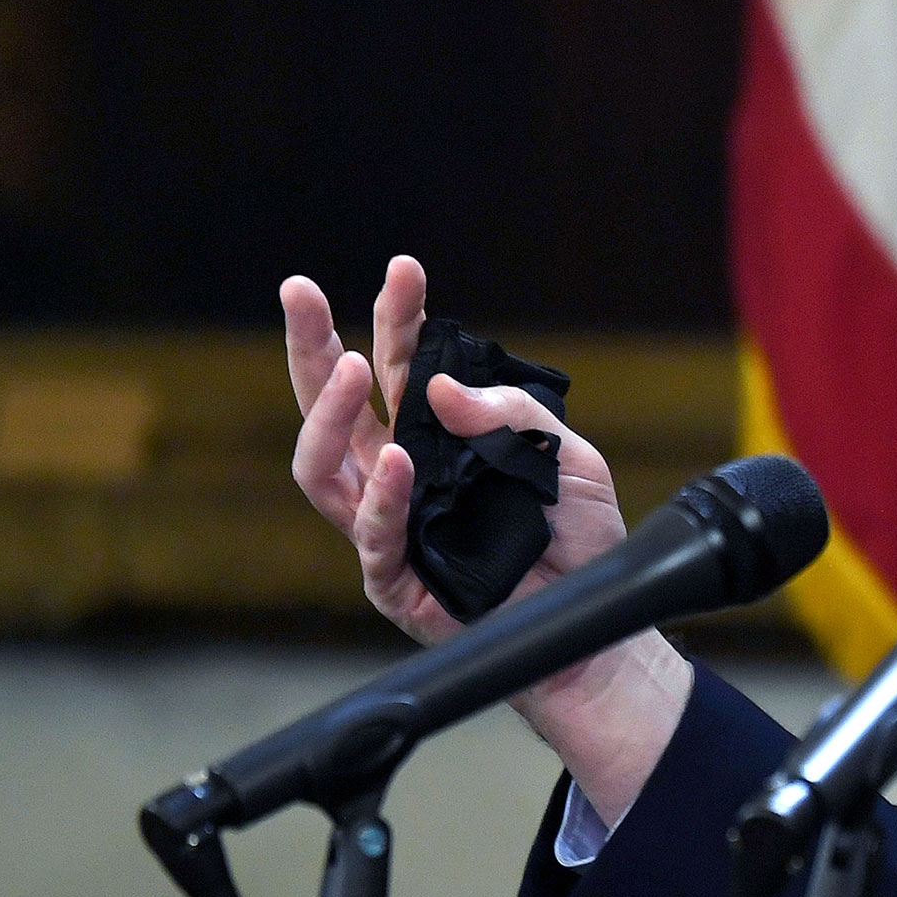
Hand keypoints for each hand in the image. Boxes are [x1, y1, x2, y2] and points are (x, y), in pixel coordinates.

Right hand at [281, 256, 688, 817]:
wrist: (597, 627)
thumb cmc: (580, 541)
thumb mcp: (570, 459)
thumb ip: (515, 416)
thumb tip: (439, 387)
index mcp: (438, 439)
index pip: (402, 369)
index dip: (398, 319)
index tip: (404, 269)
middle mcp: (400, 478)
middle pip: (336, 407)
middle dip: (313, 347)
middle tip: (299, 291)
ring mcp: (389, 529)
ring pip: (324, 469)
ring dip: (329, 415)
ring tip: (350, 368)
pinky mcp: (396, 582)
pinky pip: (372, 539)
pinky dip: (383, 500)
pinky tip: (397, 463)